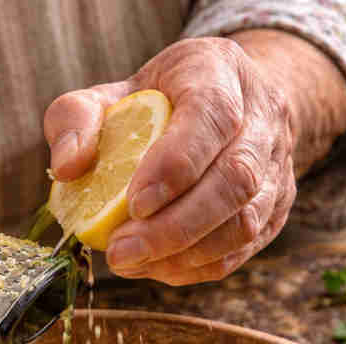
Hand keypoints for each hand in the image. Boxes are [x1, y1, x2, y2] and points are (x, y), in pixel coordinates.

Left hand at [44, 38, 296, 285]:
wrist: (224, 100)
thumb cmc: (156, 99)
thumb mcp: (109, 91)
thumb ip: (76, 119)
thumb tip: (67, 169)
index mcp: (219, 73)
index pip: (212, 117)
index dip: (177, 165)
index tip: (134, 204)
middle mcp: (262, 116)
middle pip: (236, 178)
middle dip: (176, 226)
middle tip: (121, 252)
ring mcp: (278, 164)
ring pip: (247, 220)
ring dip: (187, 254)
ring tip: (133, 263)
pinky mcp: (278, 205)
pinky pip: (246, 247)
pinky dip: (199, 266)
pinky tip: (158, 268)